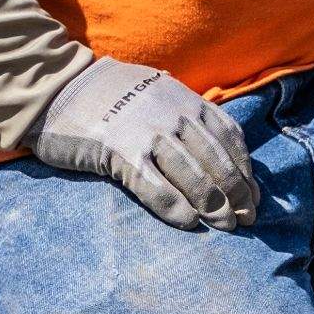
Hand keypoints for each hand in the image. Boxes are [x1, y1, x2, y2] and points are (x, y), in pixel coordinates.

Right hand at [32, 58, 257, 230]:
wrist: (60, 88)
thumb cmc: (110, 95)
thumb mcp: (157, 91)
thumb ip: (186, 112)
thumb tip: (217, 148)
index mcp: (185, 99)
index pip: (229, 138)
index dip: (245, 170)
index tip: (253, 194)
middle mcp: (173, 115)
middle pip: (217, 162)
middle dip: (237, 194)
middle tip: (246, 218)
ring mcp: (147, 134)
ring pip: (194, 178)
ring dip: (214, 206)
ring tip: (225, 225)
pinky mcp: (121, 154)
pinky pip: (157, 189)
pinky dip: (177, 209)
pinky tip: (189, 223)